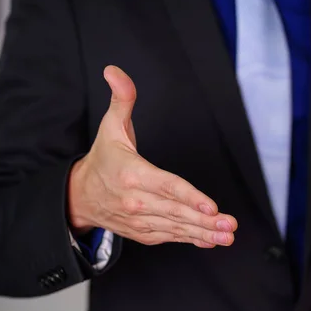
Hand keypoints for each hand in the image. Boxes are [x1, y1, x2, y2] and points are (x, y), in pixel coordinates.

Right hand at [68, 65, 237, 247]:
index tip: (211, 207)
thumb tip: (114, 70)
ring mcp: (138, 220)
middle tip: (230, 225)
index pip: (166, 186)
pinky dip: (189, 239)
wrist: (80, 196)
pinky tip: (210, 240)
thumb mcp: (110, 127)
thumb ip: (121, 99)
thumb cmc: (103, 160)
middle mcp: (135, 201)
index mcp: (132, 174)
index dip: (190, 197)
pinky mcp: (141, 232)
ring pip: (175, 227)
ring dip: (203, 233)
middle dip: (205, 221)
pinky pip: (169, 237)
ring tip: (227, 236)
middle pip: (175, 212)